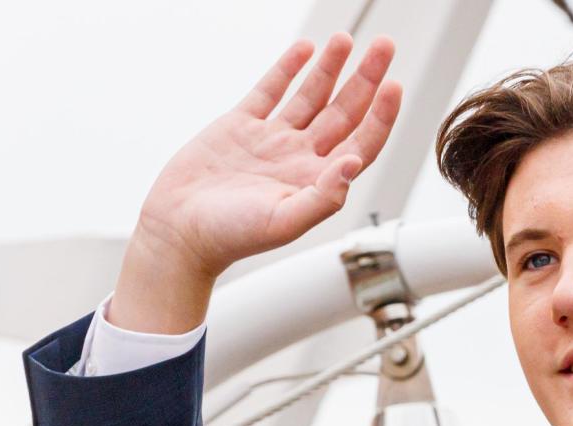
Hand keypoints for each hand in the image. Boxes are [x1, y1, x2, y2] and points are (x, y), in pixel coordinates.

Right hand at [109, 33, 401, 332]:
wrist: (178, 231)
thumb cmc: (230, 237)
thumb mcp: (285, 222)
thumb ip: (324, 196)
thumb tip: (354, 163)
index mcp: (316, 180)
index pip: (362, 141)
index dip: (381, 115)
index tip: (394, 86)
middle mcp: (299, 157)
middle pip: (344, 111)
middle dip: (365, 79)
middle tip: (385, 47)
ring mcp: (272, 140)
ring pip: (310, 96)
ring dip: (330, 68)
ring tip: (346, 39)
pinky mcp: (240, 126)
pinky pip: (270, 91)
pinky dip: (287, 69)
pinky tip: (305, 50)